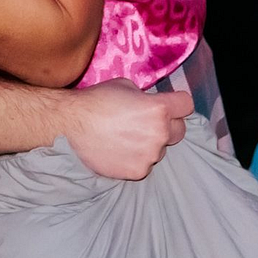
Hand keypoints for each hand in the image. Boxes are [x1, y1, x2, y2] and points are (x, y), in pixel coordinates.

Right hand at [64, 80, 191, 179]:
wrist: (71, 125)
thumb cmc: (96, 100)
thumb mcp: (125, 85)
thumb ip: (145, 97)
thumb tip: (150, 104)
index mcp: (158, 109)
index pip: (186, 105)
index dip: (178, 102)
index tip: (171, 103)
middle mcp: (159, 133)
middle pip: (180, 130)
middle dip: (168, 124)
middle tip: (147, 121)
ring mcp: (150, 156)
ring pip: (160, 149)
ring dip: (150, 143)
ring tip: (126, 137)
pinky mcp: (138, 172)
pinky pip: (145, 163)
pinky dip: (136, 157)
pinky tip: (119, 149)